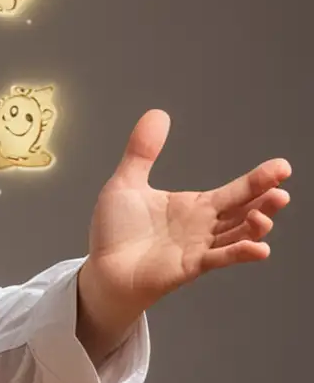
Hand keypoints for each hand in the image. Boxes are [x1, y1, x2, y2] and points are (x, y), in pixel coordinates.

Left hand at [83, 110, 291, 319]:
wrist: (101, 268)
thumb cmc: (116, 232)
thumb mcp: (126, 184)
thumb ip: (142, 151)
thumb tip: (157, 113)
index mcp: (196, 206)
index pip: (236, 191)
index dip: (259, 179)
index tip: (282, 167)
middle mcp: (204, 226)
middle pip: (244, 211)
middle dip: (265, 201)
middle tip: (281, 190)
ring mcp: (199, 247)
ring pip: (238, 236)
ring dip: (255, 227)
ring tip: (264, 216)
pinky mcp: (189, 267)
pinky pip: (220, 259)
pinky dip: (239, 254)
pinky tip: (259, 249)